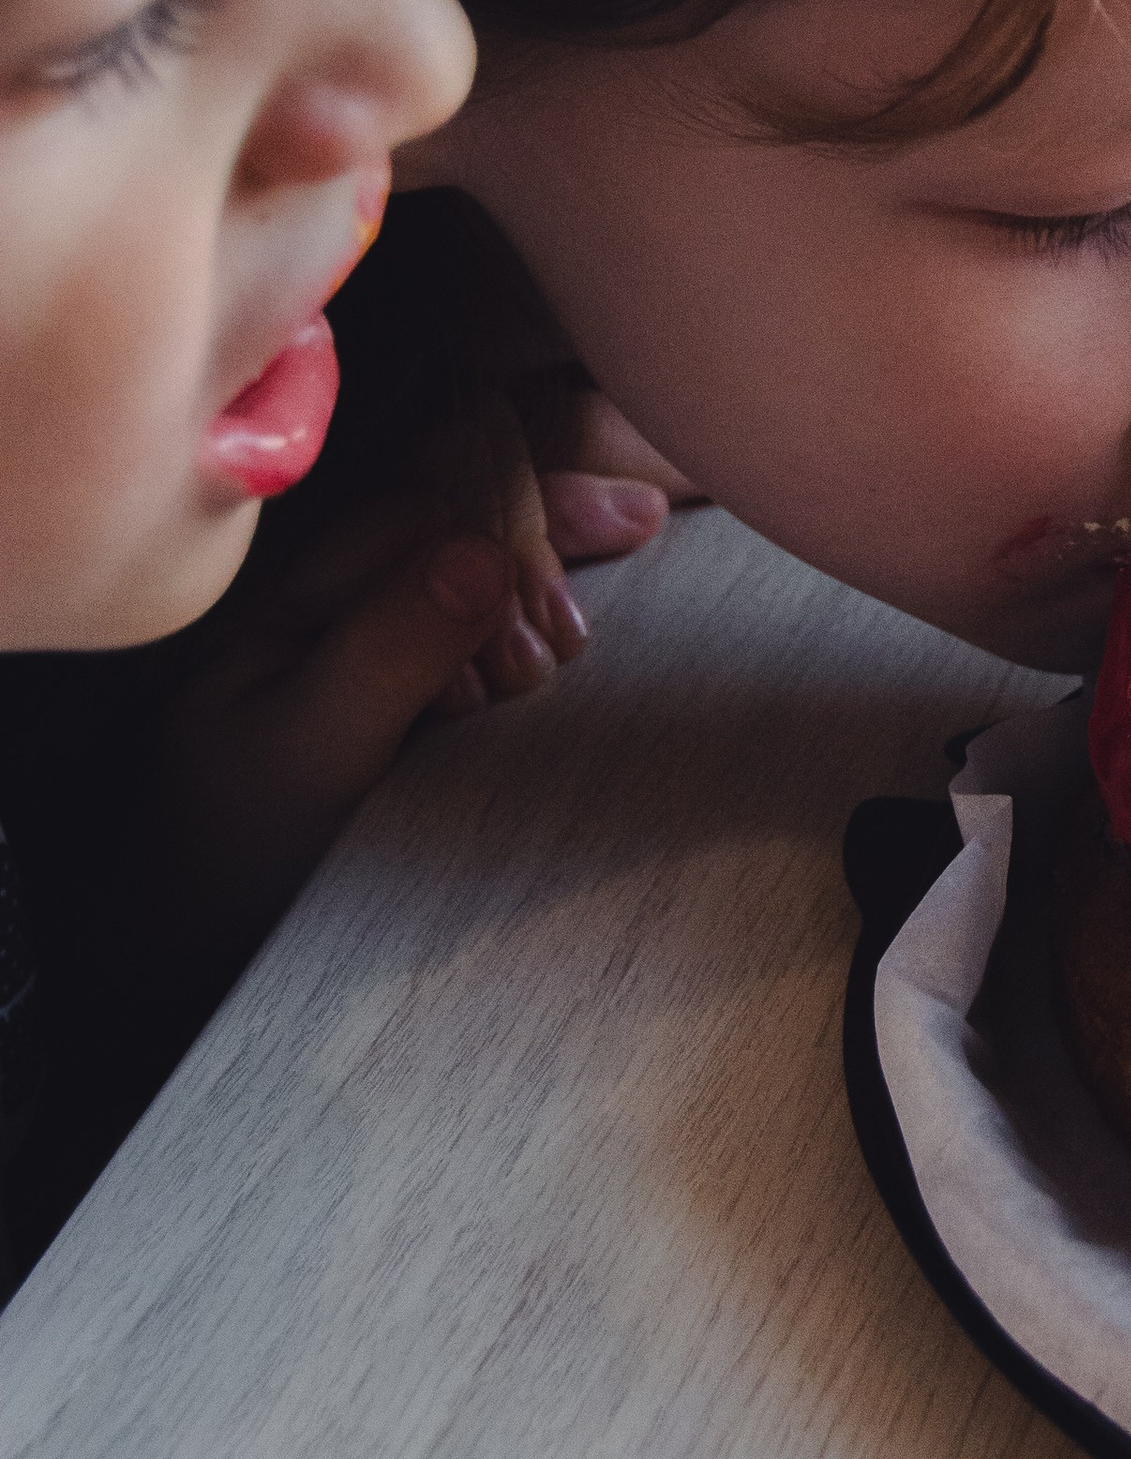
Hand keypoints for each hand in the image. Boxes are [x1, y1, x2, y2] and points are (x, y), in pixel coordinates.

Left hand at [156, 407, 670, 957]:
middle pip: (454, 523)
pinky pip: (463, 628)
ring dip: (539, 586)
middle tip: (621, 556)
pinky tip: (566, 635)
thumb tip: (484, 553)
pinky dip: (524, 619)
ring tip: (570, 640)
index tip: (603, 554)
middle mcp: (323, 608)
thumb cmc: (228, 853)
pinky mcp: (380, 703)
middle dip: (543, 534)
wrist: (180, 953)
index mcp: (292, 598)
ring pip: (466, 573)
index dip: (515, 515)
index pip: (422, 505)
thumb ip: (388, 651)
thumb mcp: (306, 751)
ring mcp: (354, 654)